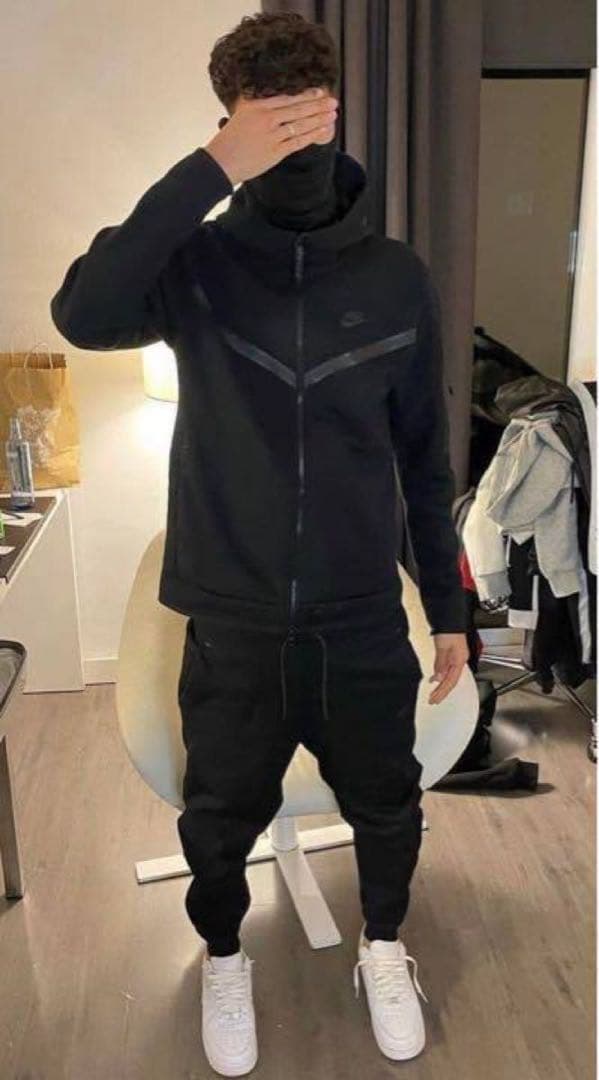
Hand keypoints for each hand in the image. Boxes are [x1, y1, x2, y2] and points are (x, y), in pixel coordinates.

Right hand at [204, 86, 338, 186]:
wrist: (220, 162)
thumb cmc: (229, 141)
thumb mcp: (240, 115)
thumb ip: (256, 106)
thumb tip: (270, 100)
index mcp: (257, 106)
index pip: (287, 98)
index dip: (305, 95)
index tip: (318, 92)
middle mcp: (266, 118)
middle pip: (297, 109)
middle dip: (318, 105)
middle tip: (333, 101)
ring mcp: (271, 135)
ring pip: (301, 124)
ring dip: (319, 119)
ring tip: (332, 114)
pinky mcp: (275, 152)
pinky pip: (299, 141)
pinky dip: (313, 135)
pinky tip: (323, 131)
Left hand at [427, 633, 468, 704]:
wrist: (450, 618)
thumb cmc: (449, 630)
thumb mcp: (443, 647)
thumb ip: (441, 663)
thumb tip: (437, 678)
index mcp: (459, 660)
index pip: (451, 681)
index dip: (442, 692)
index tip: (434, 699)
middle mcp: (459, 660)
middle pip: (451, 681)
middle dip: (442, 692)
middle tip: (433, 700)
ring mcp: (456, 658)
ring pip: (449, 677)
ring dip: (441, 686)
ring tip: (434, 694)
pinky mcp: (452, 655)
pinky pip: (447, 670)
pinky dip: (440, 677)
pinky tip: (436, 679)